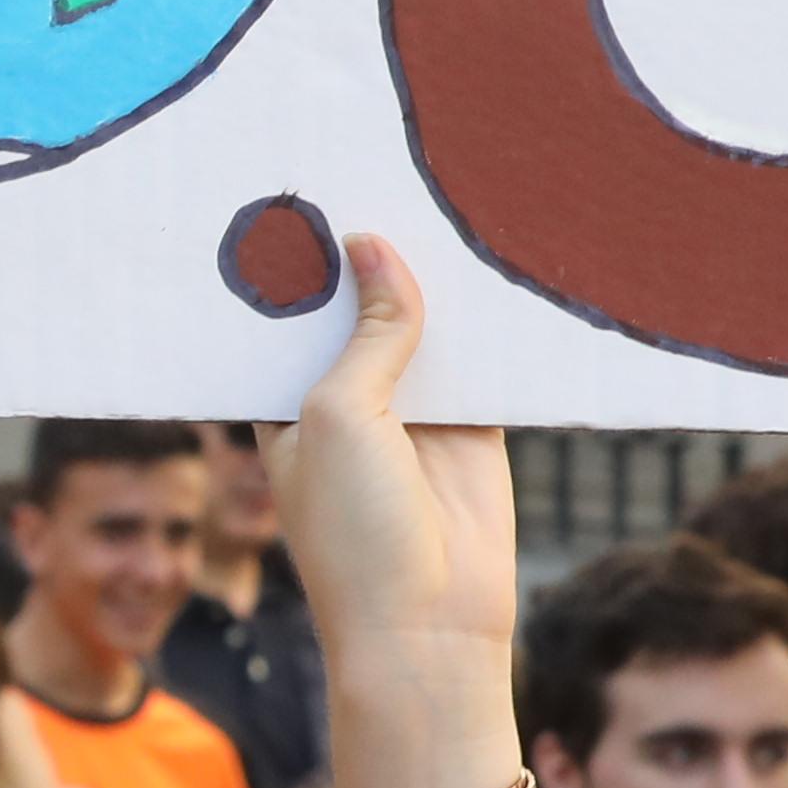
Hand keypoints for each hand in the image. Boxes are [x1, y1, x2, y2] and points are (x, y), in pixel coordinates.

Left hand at [267, 236, 526, 787]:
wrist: (430, 627)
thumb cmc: (355, 533)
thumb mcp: (342, 415)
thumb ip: (366, 333)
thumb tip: (373, 245)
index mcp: (285, 404)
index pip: (286, 315)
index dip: (297, 260)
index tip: (303, 185)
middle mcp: (343, 402)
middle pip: (357, 309)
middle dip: (370, 254)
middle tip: (382, 160)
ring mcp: (410, 413)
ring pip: (424, 326)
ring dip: (435, 279)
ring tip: (445, 185)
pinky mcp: (473, 427)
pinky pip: (484, 358)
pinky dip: (493, 321)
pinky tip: (502, 256)